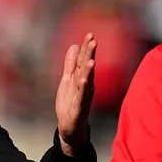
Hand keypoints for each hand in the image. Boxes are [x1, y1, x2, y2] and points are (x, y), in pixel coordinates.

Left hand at [55, 34, 95, 155]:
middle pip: (87, 68)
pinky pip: (81, 97)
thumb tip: (74, 46)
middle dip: (90, 55)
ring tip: (91, 60)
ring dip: (88, 71)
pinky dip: (82, 88)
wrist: (69, 127)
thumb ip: (70, 64)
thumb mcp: (67, 80)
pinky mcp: (79, 108)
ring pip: (86, 81)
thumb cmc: (70, 103)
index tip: (90, 34)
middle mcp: (85, 86)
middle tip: (93, 41)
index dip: (86, 48)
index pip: (84, 60)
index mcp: (82, 78)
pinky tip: (83, 80)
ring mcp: (83, 97)